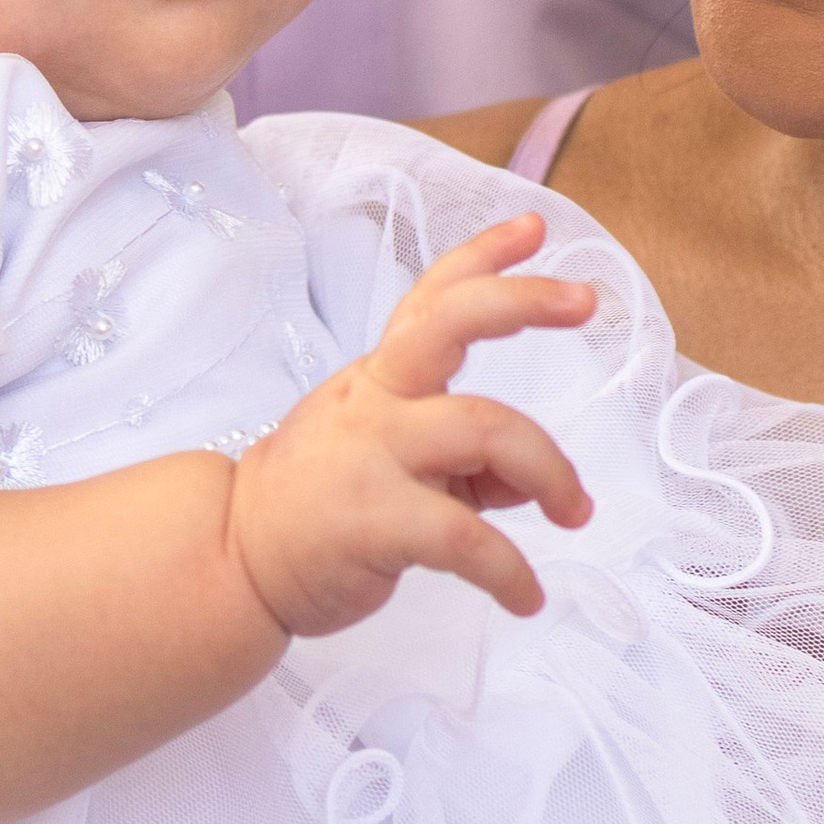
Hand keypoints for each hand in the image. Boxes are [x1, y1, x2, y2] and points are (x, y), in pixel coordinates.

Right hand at [229, 214, 594, 635]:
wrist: (237, 556)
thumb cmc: (317, 501)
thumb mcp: (388, 455)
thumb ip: (463, 457)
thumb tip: (527, 480)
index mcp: (381, 377)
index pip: (433, 298)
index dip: (484, 255)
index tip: (534, 227)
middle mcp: (378, 400)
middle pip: (453, 326)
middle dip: (525, 301)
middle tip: (586, 301)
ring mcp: (373, 455)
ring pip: (483, 429)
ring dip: (549, 471)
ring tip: (573, 513)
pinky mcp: (375, 521)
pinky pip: (466, 538)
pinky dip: (510, 571)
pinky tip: (526, 596)